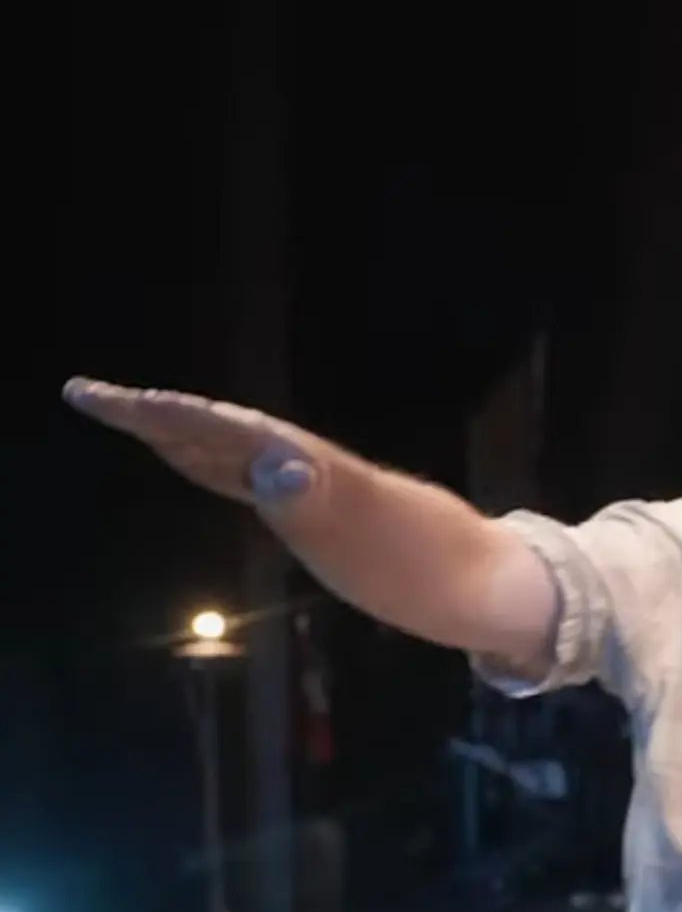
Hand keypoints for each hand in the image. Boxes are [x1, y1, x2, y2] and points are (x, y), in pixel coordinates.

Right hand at [64, 376, 324, 507]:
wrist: (373, 521)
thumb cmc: (342, 512)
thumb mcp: (317, 504)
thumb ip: (299, 490)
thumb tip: (289, 477)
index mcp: (253, 439)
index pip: (189, 418)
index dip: (146, 409)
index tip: (97, 396)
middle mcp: (243, 438)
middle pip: (177, 417)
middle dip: (129, 406)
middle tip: (78, 391)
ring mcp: (243, 456)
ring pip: (182, 430)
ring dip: (141, 416)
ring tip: (94, 398)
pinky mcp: (246, 475)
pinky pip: (197, 452)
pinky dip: (167, 438)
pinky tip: (148, 431)